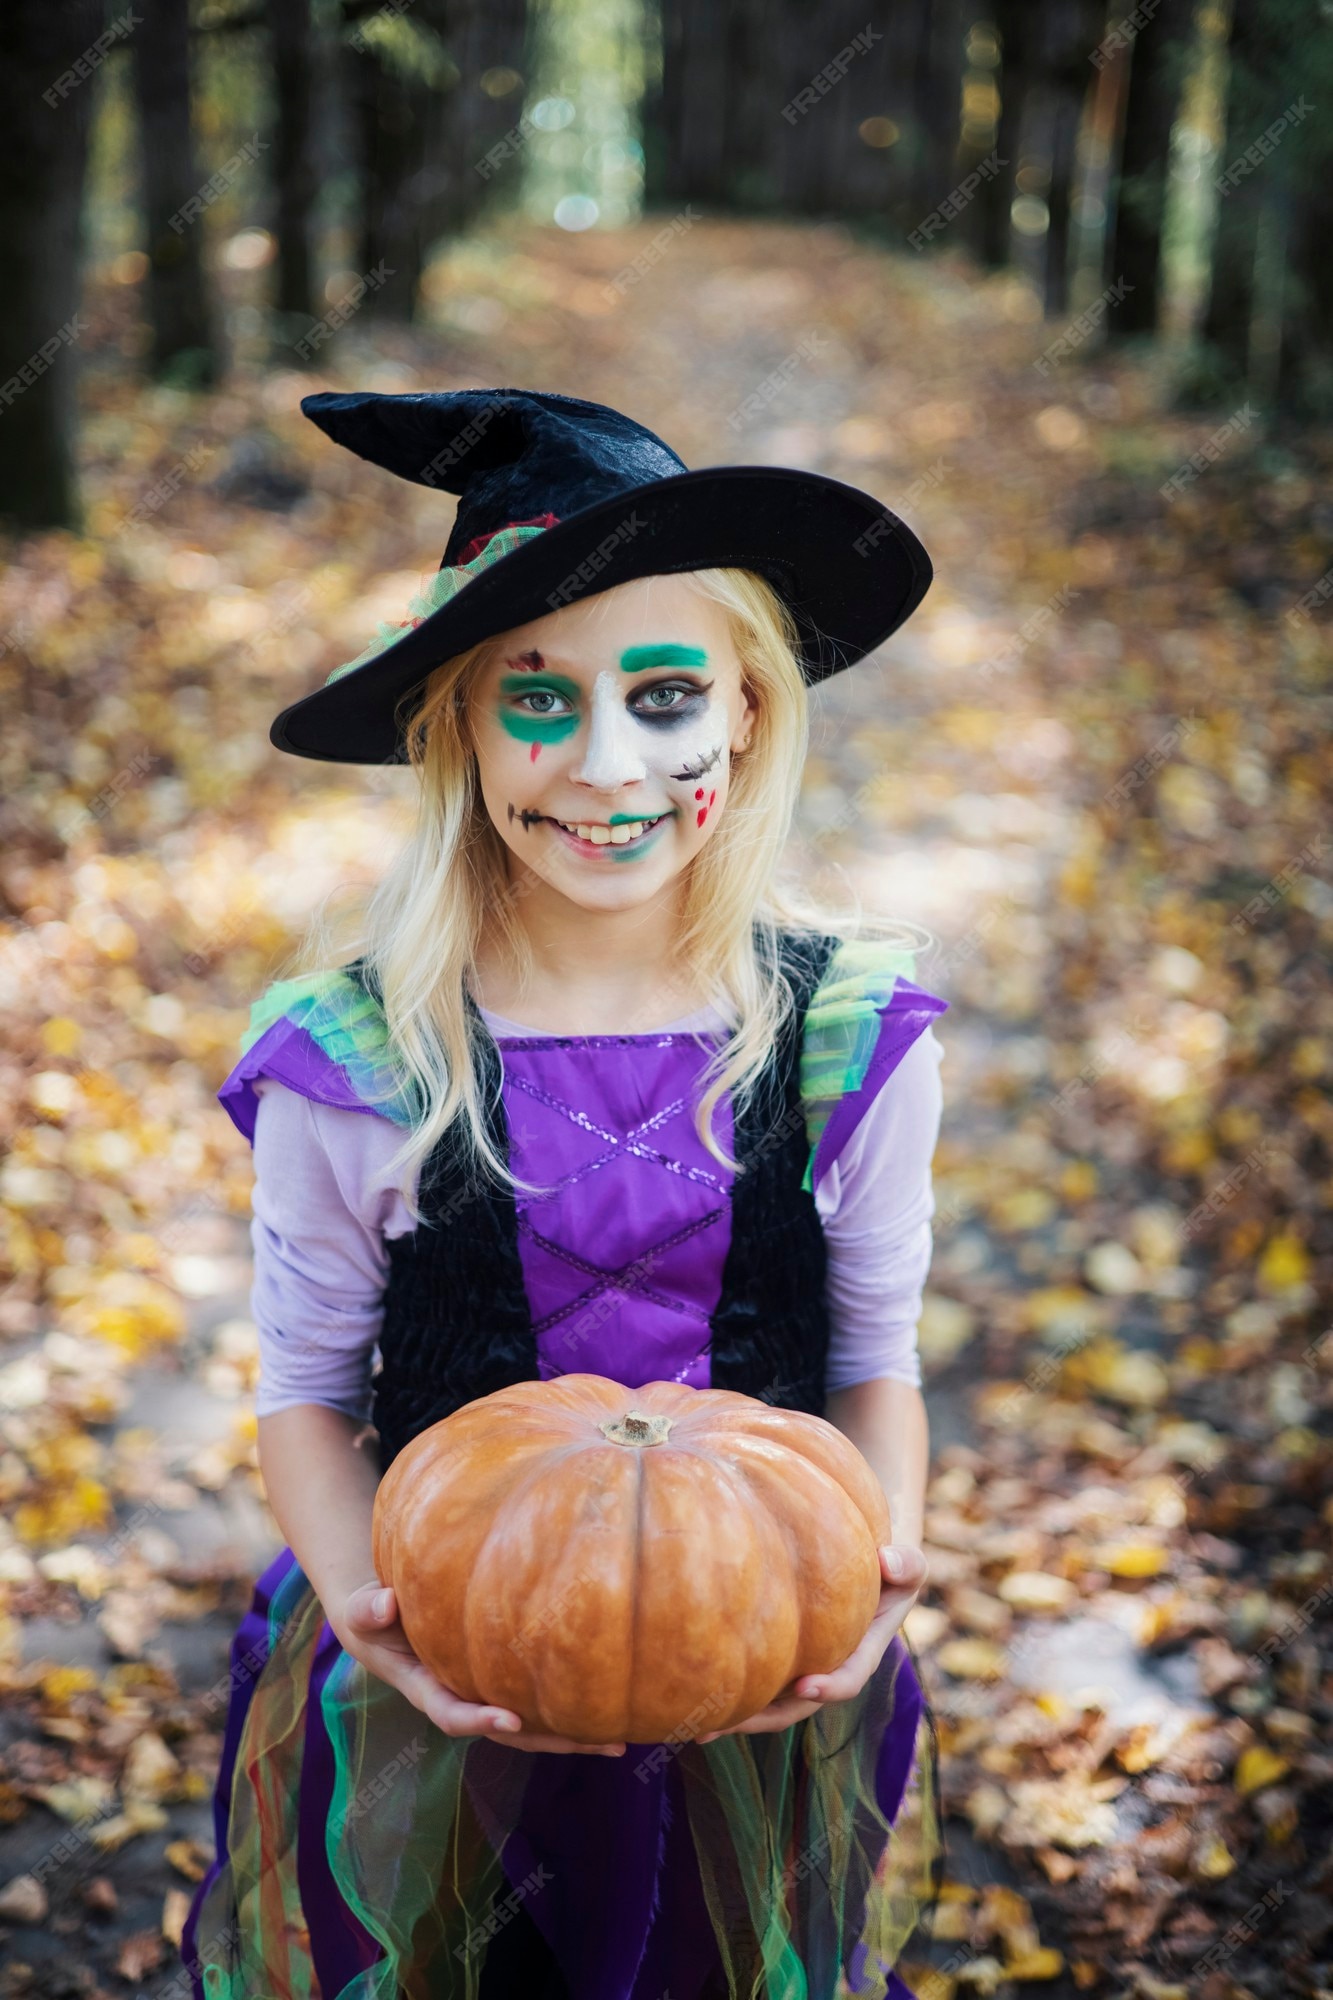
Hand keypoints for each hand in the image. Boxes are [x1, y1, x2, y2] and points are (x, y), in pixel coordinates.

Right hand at [333, 1582, 627, 1756]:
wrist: (383, 1618)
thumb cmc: (372, 1612)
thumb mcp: (362, 1610)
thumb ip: (370, 1609)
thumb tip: (386, 1603)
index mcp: (426, 1688)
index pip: (453, 1714)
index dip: (480, 1719)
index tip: (511, 1718)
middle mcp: (460, 1699)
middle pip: (508, 1732)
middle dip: (550, 1739)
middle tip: (597, 1743)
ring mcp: (482, 1693)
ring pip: (530, 1724)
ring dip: (571, 1735)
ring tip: (619, 1742)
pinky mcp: (498, 1681)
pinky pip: (535, 1700)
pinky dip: (566, 1708)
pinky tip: (607, 1709)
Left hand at [693, 1543, 927, 1744]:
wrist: (864, 1568)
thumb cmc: (887, 1564)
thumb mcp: (905, 1564)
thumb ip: (906, 1564)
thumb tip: (887, 1562)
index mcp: (862, 1654)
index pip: (848, 1678)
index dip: (830, 1686)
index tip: (806, 1685)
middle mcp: (829, 1670)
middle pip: (797, 1705)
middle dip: (766, 1717)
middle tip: (732, 1722)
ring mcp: (803, 1668)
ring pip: (770, 1702)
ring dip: (738, 1717)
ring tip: (698, 1728)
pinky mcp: (779, 1660)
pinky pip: (754, 1681)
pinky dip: (729, 1692)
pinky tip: (689, 1697)